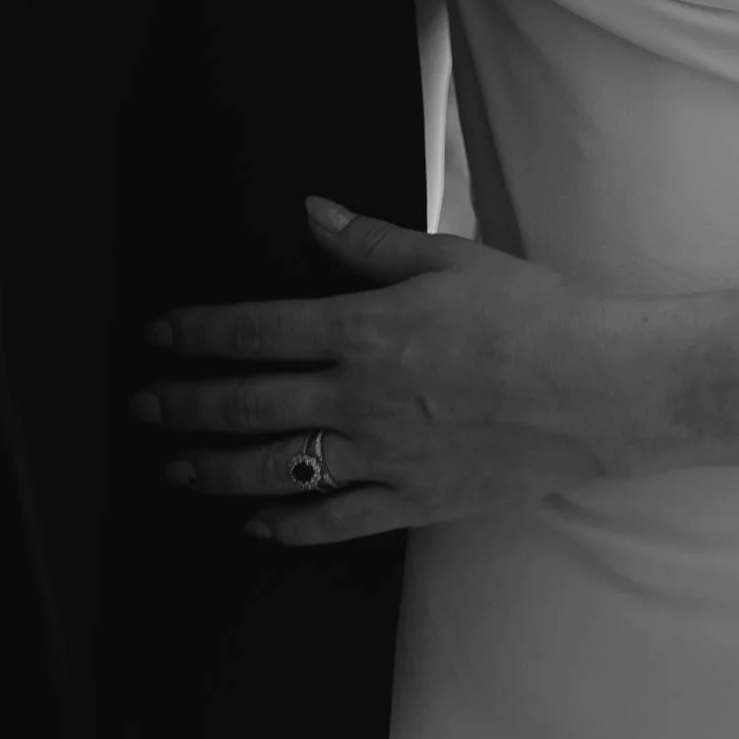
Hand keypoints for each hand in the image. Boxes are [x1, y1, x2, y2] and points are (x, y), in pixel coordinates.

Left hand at [135, 197, 633, 544]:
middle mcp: (361, 398)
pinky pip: (334, 521)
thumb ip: (371, 244)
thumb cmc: (531, 313)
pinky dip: (288, 525)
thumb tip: (314, 214)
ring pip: (278, 468)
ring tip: (176, 469)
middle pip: (250, 404)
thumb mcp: (449, 258)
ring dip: (216, 469)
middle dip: (184, 404)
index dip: (199, 333)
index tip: (158, 334)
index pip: (258, 330)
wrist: (597, 388)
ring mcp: (384, 457)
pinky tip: (256, 523)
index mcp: (366, 329)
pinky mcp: (412, 502)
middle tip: (140, 405)